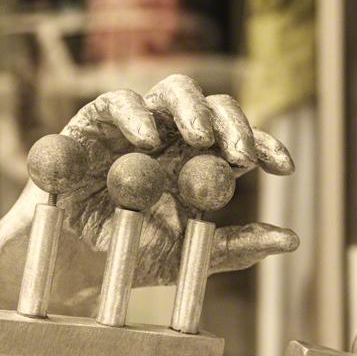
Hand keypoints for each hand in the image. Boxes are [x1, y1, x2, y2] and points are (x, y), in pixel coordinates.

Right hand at [4, 76, 300, 302]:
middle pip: (214, 107)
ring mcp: (135, 125)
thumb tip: (290, 240)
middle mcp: (174, 136)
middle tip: (239, 154)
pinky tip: (147, 137)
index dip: (265, 146)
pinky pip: (117, 102)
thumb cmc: (128, 256)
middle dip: (233, 125)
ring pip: (174, 91)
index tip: (284, 169)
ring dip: (192, 108)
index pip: (240, 142)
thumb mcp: (186, 257)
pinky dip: (134, 114)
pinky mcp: (92, 121)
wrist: (67, 265)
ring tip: (201, 136)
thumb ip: (234, 248)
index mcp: (200, 162)